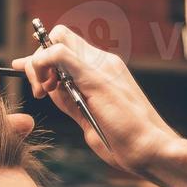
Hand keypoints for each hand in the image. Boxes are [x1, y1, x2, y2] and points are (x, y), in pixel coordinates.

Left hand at [12, 24, 186, 177]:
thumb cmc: (123, 141)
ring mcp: (101, 66)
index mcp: (104, 68)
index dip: (44, 59)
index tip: (37, 84)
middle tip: (40, 90)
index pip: (66, 45)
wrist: (150, 149)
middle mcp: (104, 61)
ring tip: (43, 92)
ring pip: (58, 38)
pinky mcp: (95, 77)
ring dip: (40, 63)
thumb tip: (45, 87)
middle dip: (39, 59)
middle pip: (60, 36)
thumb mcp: (86, 115)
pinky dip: (43, 64)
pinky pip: (59, 53)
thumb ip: (67, 97)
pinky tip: (46, 89)